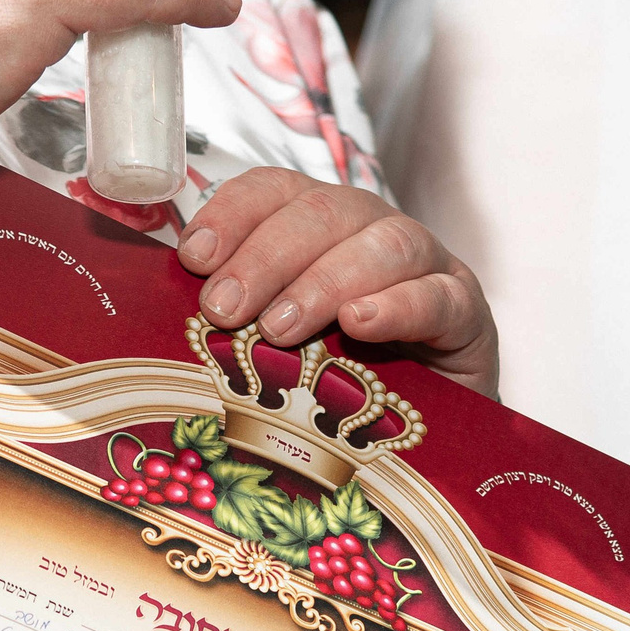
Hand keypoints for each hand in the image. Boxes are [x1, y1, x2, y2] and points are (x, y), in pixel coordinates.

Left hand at [178, 171, 499, 396]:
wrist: (435, 440)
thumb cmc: (347, 391)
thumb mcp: (284, 349)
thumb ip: (240, 318)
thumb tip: (162, 312)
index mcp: (324, 228)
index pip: (276, 190)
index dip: (233, 213)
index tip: (193, 258)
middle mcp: (375, 232)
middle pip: (323, 211)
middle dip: (265, 256)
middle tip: (224, 308)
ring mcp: (428, 267)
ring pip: (381, 243)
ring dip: (322, 281)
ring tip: (280, 328)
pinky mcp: (467, 313)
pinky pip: (437, 296)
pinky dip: (398, 305)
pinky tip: (361, 324)